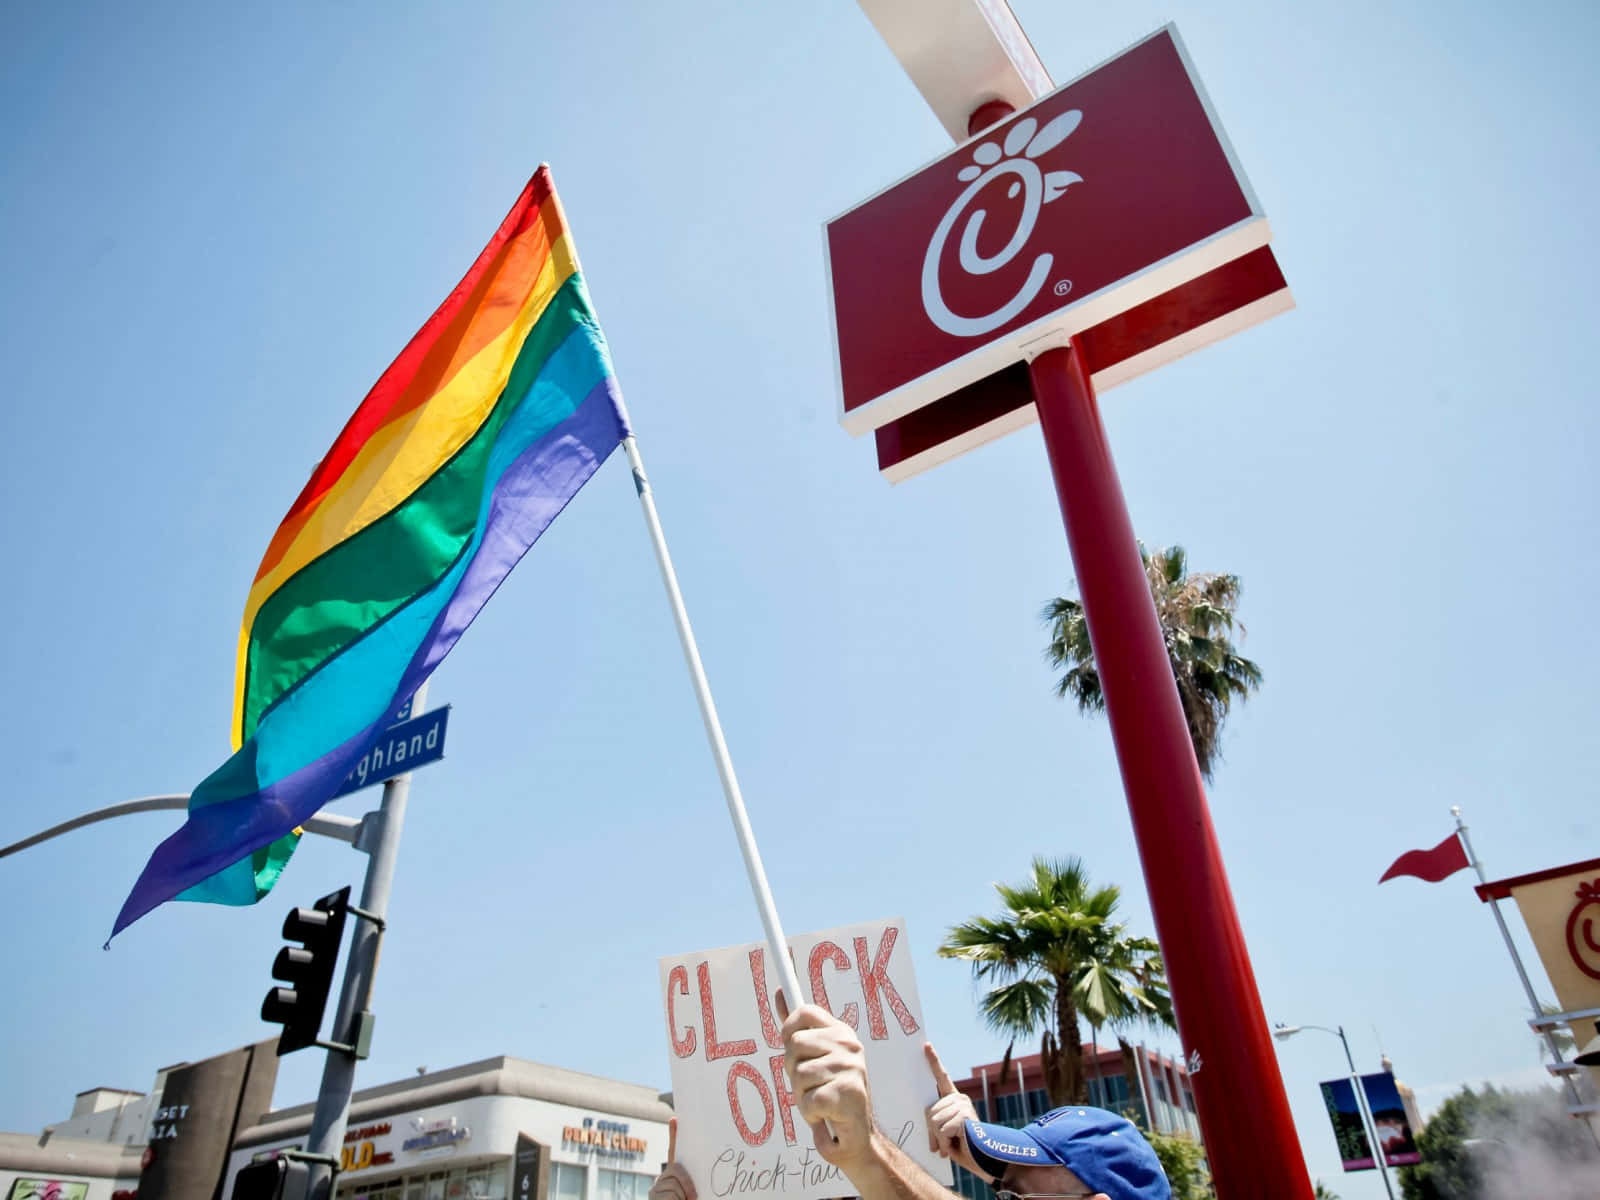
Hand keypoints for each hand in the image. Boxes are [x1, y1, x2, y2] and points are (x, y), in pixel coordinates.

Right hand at [649, 1119, 696, 1199]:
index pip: (672, 1152)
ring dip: (682, 1197)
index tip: (674, 1119)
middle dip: (687, 1184)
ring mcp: (655, 1187)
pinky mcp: (652, 1195)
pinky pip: (670, 1195)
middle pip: (676, 1170)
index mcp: (673, 1177)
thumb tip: (697, 1170)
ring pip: (674, 1185)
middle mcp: (661, 1179)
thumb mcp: (689, 1192)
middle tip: (694, 1198)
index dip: (673, 1136)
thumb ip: (688, 1182)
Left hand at [777, 991, 875, 1168]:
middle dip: (793, 1071)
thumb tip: (780, 993)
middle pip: (794, 1044)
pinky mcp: (849, 1093)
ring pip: (799, 1075)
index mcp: (840, 1032)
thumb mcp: (814, 1058)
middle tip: (812, 1084)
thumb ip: (797, 1028)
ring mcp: (851, 1067)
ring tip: (820, 1101)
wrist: (858, 1138)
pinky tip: (827, 1114)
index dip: (788, 1029)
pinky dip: (811, 1114)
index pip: (804, 1011)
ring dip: (802, 1096)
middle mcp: (849, 1045)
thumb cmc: (831, 1096)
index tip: (791, 1048)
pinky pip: (808, 1100)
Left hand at [922, 1044, 988, 1180]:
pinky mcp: (964, 1115)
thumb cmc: (963, 1148)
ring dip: (940, 1139)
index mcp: (953, 1100)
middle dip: (933, 1132)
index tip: (925, 1045)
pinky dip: (946, 1142)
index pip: (941, 1077)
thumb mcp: (944, 1133)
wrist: (983, 1161)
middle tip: (946, 1142)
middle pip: (929, 1112)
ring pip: (934, 1121)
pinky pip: (942, 1129)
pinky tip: (958, 1144)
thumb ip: (934, 1123)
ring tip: (953, 1143)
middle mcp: (959, 1098)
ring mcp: (963, 1105)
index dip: (933, 1061)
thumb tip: (927, 1118)